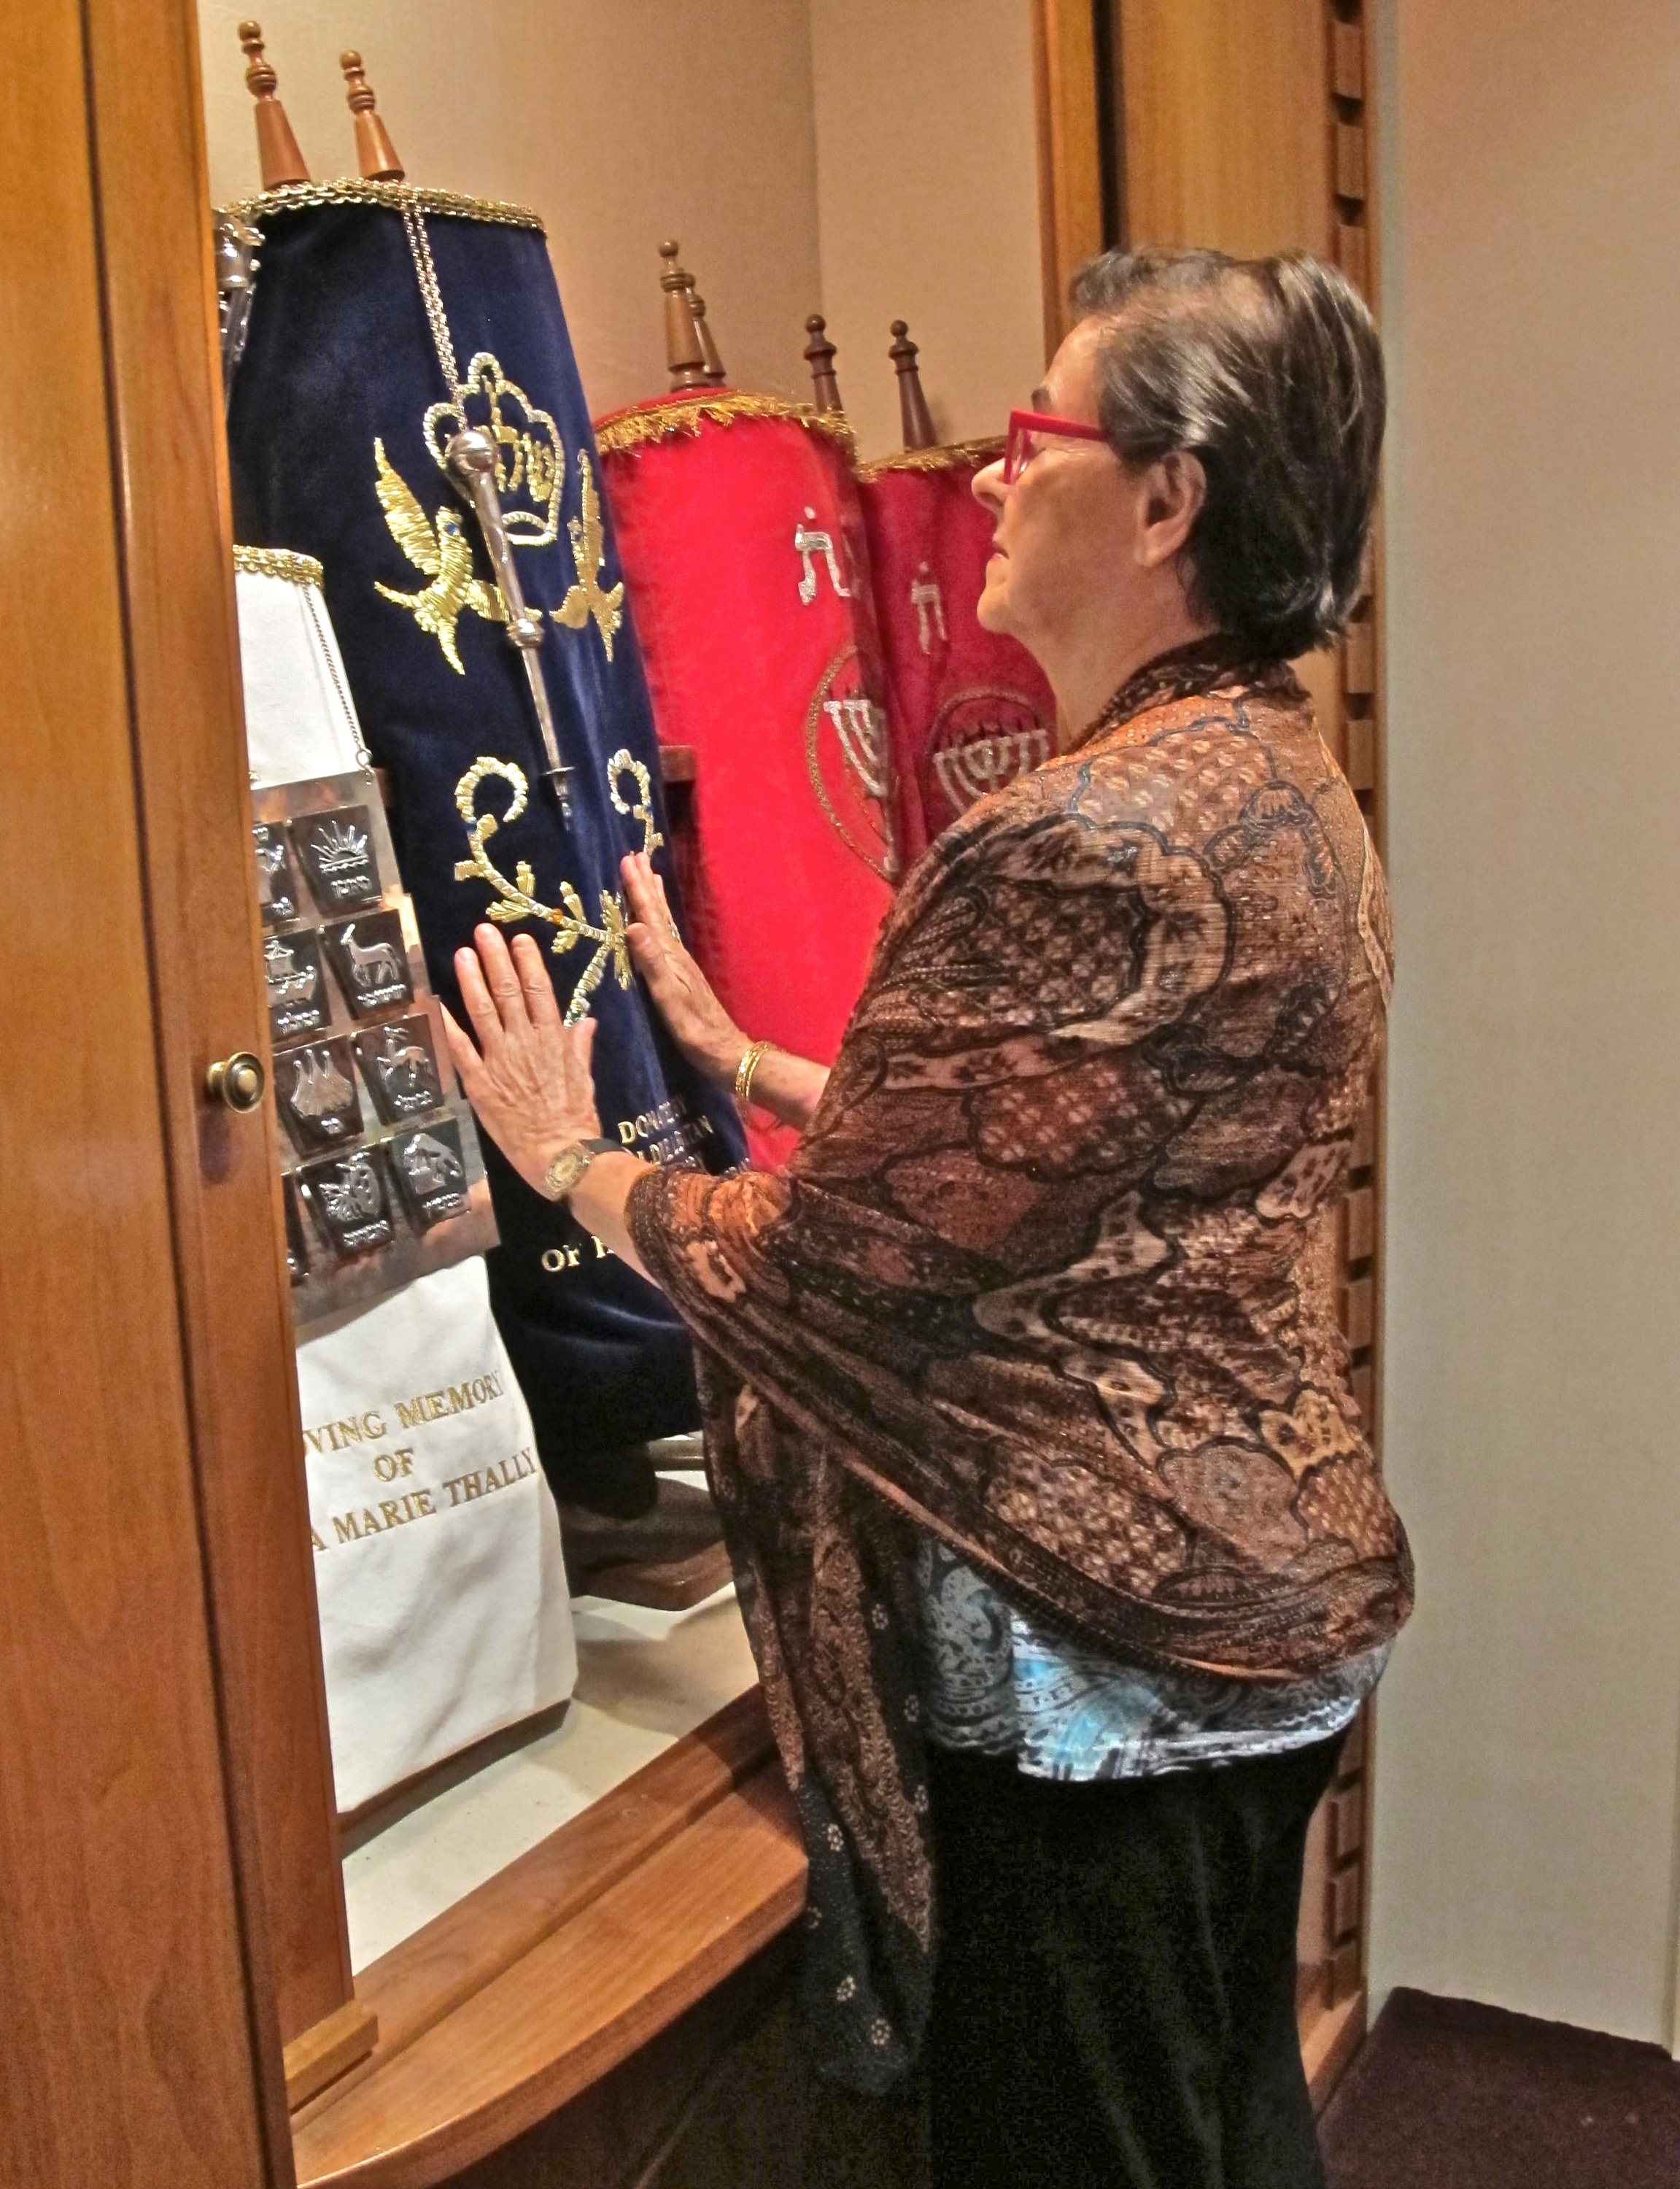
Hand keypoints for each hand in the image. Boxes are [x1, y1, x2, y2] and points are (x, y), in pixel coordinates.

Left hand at [442, 925, 602, 1197]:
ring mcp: (500, 1060)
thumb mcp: (584, 1077)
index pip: (539, 990)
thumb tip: (585, 1020)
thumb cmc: (577, 1118)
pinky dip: (448, 1025)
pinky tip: (437, 1003)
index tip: (518, 939)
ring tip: (463, 954)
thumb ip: (579, 1046)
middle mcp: (525, 1042)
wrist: (561, 1154)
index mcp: (553, 1038)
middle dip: (495, 959)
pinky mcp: (480, 1083)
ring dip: (472, 980)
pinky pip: (461, 1049)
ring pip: (483, 1012)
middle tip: (483, 931)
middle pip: (508, 992)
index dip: (527, 962)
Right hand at [621, 851, 748, 1086]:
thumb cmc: (694, 1031)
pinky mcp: (681, 977)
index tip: (628, 859)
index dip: (638, 890)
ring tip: (649, 877)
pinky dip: (657, 923)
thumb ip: (652, 964)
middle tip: (635, 856)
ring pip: (663, 924)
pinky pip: (664, 938)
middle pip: (659, 914)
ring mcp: (680, 966)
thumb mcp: (669, 999)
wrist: (724, 1052)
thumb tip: (634, 927)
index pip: (650, 917)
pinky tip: (655, 926)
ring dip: (654, 900)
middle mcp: (676, 956)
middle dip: (646, 886)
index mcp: (671, 958)